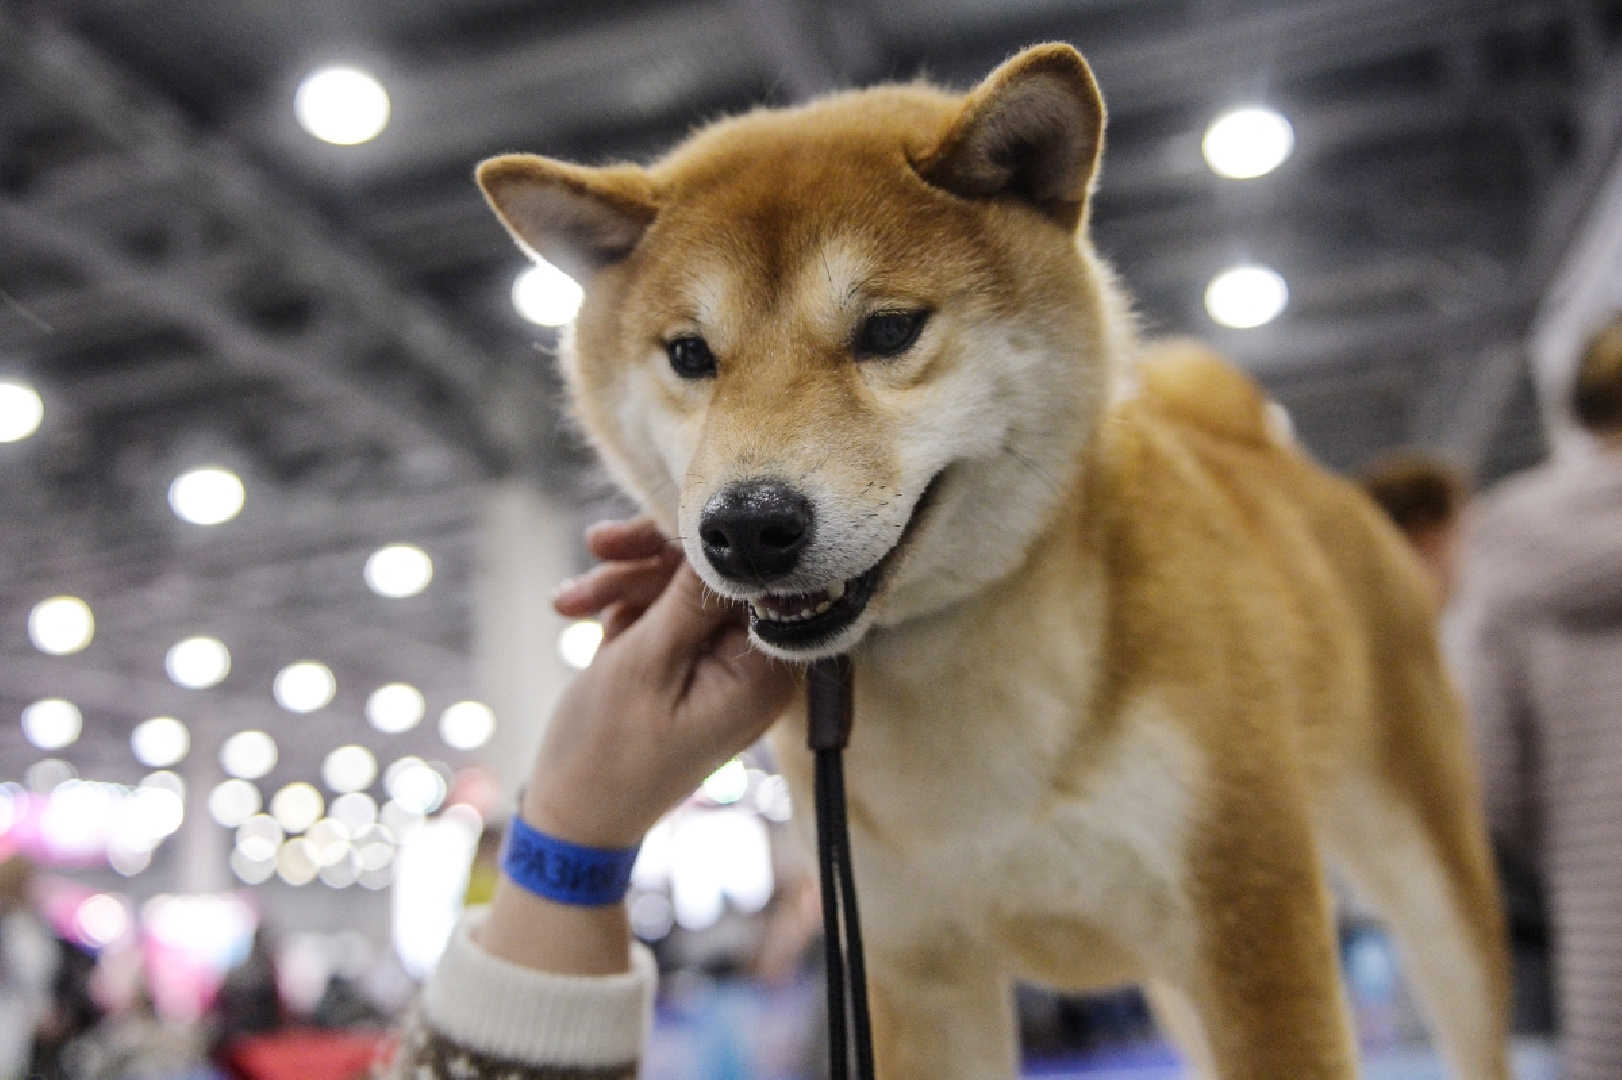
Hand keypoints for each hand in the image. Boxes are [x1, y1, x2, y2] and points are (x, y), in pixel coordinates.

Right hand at [480, 519, 797, 976]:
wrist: (570, 815)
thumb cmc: (608, 751)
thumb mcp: (645, 664)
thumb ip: (688, 597)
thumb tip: (728, 534)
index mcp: (764, 673)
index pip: (755, 579)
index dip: (707, 542)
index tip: (658, 519)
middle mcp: (753, 665)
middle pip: (718, 576)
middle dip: (652, 560)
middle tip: (597, 545)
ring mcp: (718, 663)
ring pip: (683, 586)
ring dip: (625, 581)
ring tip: (566, 601)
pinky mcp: (686, 660)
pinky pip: (664, 609)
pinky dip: (623, 605)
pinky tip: (582, 614)